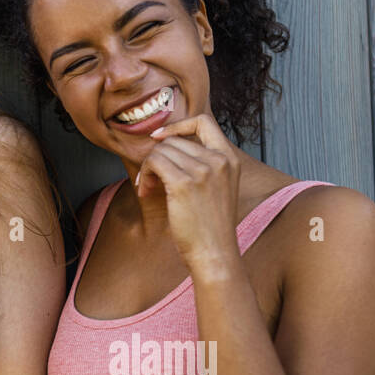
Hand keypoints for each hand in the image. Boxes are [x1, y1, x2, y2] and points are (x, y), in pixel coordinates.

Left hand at [137, 113, 241, 269]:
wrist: (214, 253)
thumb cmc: (210, 225)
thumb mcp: (218, 187)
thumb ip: (204, 164)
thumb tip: (167, 144)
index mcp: (229, 158)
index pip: (203, 121)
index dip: (177, 125)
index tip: (159, 138)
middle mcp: (219, 160)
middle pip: (174, 140)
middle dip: (157, 157)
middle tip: (151, 179)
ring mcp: (202, 170)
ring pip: (160, 151)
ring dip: (148, 168)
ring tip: (148, 188)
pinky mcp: (183, 183)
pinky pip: (153, 162)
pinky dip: (144, 175)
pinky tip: (144, 191)